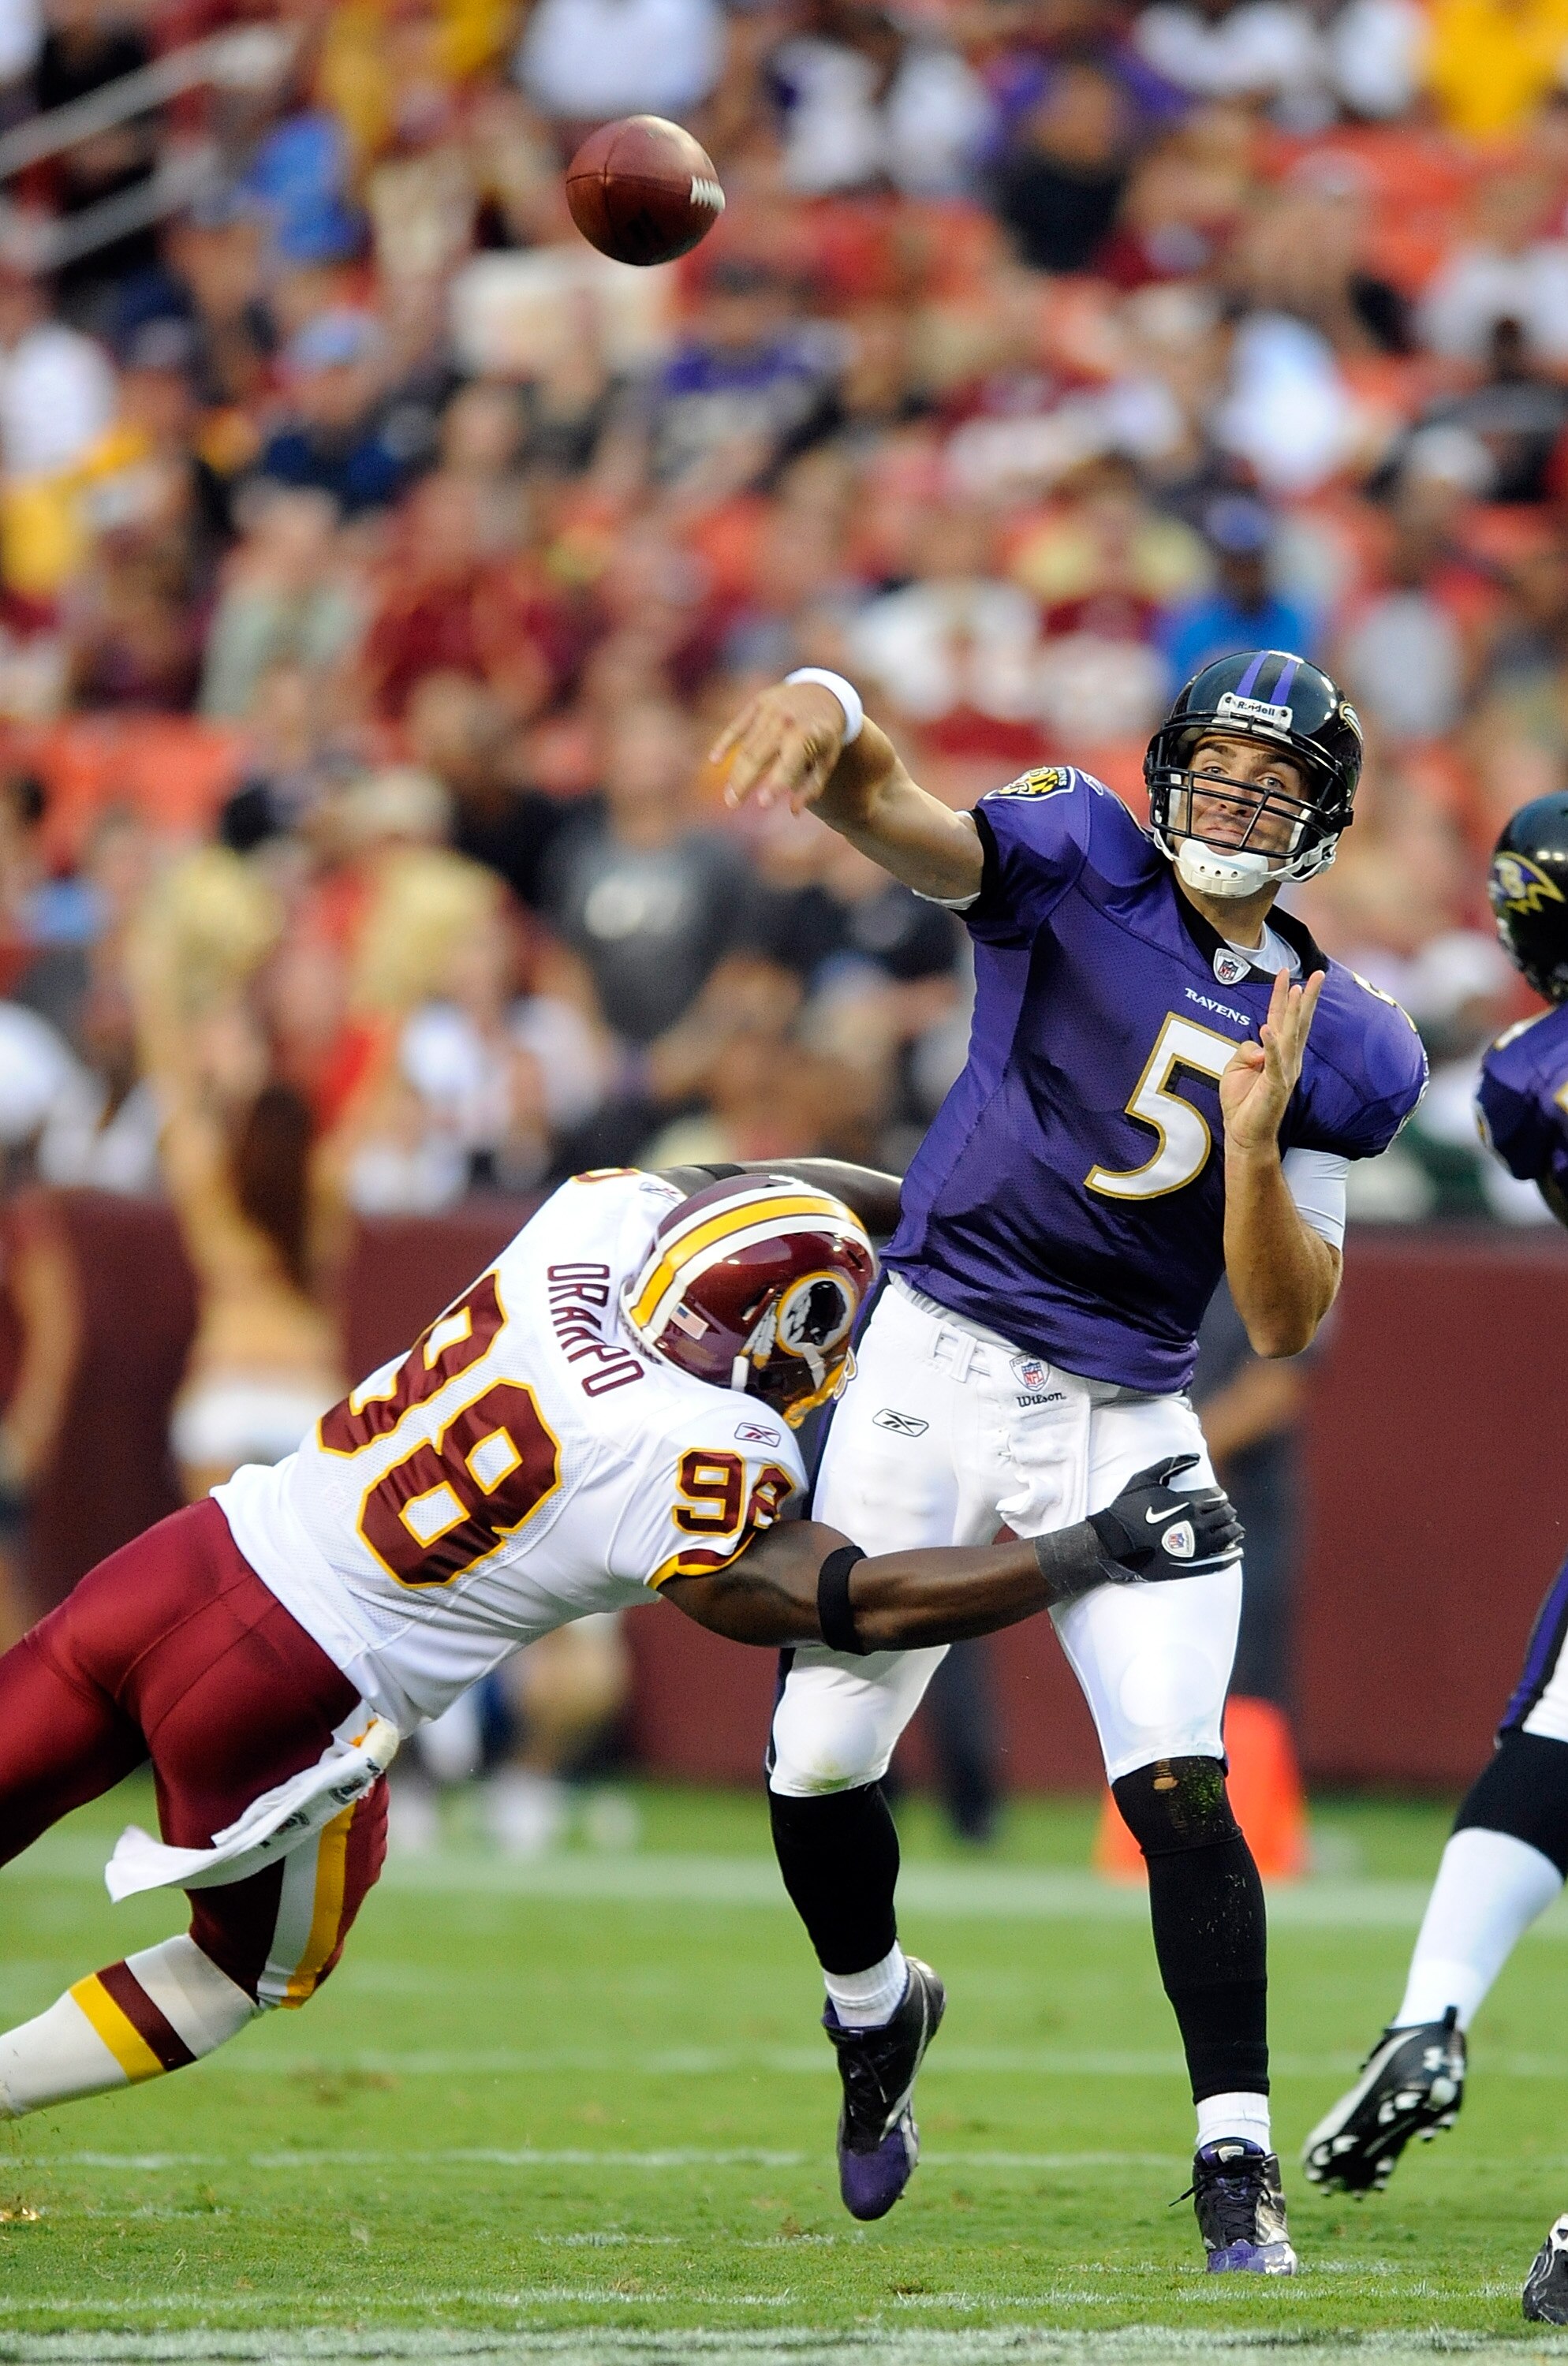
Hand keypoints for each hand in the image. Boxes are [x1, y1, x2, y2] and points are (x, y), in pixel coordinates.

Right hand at [709, 682, 847, 813]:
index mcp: (806, 735)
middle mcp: (786, 721)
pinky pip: (737, 725)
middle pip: (757, 757)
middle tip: (732, 803)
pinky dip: (725, 742)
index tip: (763, 804)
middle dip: (743, 782)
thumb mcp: (828, 760)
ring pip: (746, 746)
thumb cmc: (825, 735)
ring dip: (735, 772)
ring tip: (730, 795)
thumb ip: (813, 786)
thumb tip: (794, 812)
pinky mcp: (758, 703)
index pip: (787, 764)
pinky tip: (714, 760)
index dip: (776, 784)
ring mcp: (770, 710)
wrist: (824, 692)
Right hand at [1087, 1454, 1243, 1583]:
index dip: (1220, 1497)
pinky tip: (1235, 1553)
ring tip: (1234, 1531)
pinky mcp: (1191, 1566)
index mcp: (1189, 1503)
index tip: (1217, 1499)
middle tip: (1226, 1514)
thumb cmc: (1127, 1508)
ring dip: (1234, 1532)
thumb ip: (1171, 1464)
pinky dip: (1232, 1556)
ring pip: (1228, 1538)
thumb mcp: (1145, 1478)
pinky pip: (1221, 1562)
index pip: (1219, 1498)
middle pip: (1227, 1516)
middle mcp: (1198, 1525)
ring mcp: (1196, 1548)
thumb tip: (1195, 1457)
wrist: (1113, 1542)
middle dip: (1228, 1513)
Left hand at [1220, 966, 1323, 1156]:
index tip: (1286, 971)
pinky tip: (1267, 1029)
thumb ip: (1247, 1049)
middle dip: (1305, 996)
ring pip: (1289, 1036)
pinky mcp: (1274, 1086)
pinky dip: (1270, 1045)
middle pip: (1296, 1021)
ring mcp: (1283, 1072)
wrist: (1246, 1135)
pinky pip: (1273, 1062)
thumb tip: (1258, 1041)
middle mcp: (1287, 1059)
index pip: (1280, 1017)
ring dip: (1293, 1012)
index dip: (1282, 994)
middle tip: (1318, 973)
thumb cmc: (1242, 1102)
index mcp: (1277, 1053)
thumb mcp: (1237, 1067)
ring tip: (1296, 990)